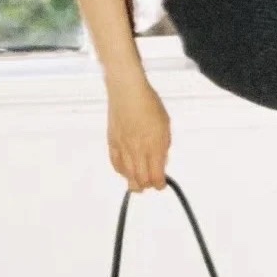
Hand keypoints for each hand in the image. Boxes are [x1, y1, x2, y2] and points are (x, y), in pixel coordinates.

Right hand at [106, 74, 170, 191]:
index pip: (156, 175)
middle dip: (148, 185)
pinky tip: (126, 171)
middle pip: (141, 180)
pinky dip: (122, 172)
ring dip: (135, 182)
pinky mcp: (112, 143)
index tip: (162, 183)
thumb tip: (161, 160)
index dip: (160, 184)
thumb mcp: (165, 124)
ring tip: (139, 182)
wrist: (127, 91)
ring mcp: (123, 148)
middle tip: (151, 183)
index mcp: (154, 145)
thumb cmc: (149, 103)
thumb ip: (163, 145)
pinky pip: (115, 165)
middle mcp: (138, 150)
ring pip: (128, 176)